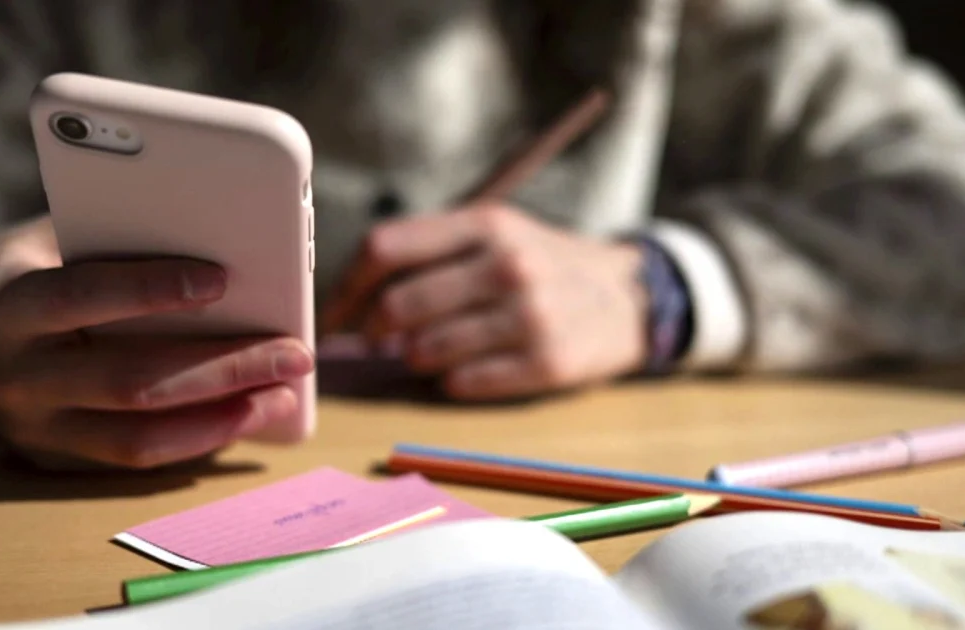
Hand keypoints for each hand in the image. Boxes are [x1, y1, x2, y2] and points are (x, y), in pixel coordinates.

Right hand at [0, 216, 313, 468]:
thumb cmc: (9, 272)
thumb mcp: (41, 241)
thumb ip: (110, 240)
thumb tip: (218, 235)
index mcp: (4, 304)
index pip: (82, 296)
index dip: (151, 288)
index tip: (222, 276)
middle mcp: (15, 376)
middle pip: (129, 379)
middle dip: (222, 365)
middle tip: (293, 350)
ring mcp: (32, 428)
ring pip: (138, 433)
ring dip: (222, 415)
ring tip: (282, 390)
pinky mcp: (51, 457)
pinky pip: (133, 458)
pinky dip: (194, 440)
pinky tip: (243, 417)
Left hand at [323, 204, 647, 399]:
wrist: (631, 298)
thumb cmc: (542, 264)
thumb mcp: (496, 233)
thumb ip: (429, 252)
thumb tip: (350, 300)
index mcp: (485, 223)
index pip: (384, 247)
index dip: (346, 287)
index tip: (333, 315)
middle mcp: (507, 264)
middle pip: (398, 304)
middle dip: (376, 331)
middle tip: (381, 340)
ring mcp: (530, 315)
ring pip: (425, 351)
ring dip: (414, 358)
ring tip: (430, 351)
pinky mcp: (547, 362)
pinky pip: (463, 383)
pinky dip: (451, 382)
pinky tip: (466, 370)